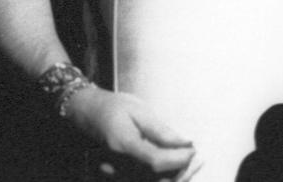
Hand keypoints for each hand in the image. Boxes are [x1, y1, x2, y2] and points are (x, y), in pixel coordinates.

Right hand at [65, 86, 201, 180]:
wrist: (86, 113)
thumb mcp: (139, 110)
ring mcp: (113, 174)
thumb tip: (184, 143)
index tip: (194, 149)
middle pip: (154, 179)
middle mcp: (115, 165)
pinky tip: (175, 168)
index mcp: (122, 144)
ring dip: (173, 177)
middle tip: (197, 159)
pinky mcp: (116, 176)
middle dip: (180, 172)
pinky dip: (161, 178)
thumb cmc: (113, 107)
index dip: (178, 159)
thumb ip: (161, 130)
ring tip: (191, 163)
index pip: (155, 161)